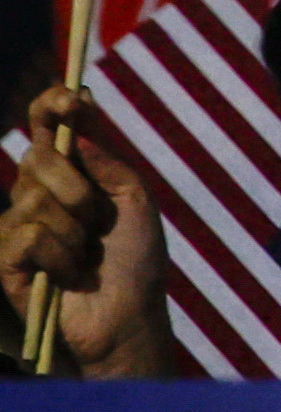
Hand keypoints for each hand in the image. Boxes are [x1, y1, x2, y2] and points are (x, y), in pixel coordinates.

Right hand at [4, 91, 168, 378]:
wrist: (129, 314)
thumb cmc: (136, 257)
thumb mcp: (134, 198)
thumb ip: (106, 160)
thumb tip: (76, 125)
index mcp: (71, 171)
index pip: (47, 126)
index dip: (52, 105)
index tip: (73, 98)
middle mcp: (38, 192)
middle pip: (39, 158)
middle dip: (79, 187)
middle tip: (99, 223)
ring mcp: (18, 225)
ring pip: (35, 199)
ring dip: (76, 230)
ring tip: (87, 255)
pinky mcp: (6, 260)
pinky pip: (29, 236)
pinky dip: (61, 256)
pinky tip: (71, 275)